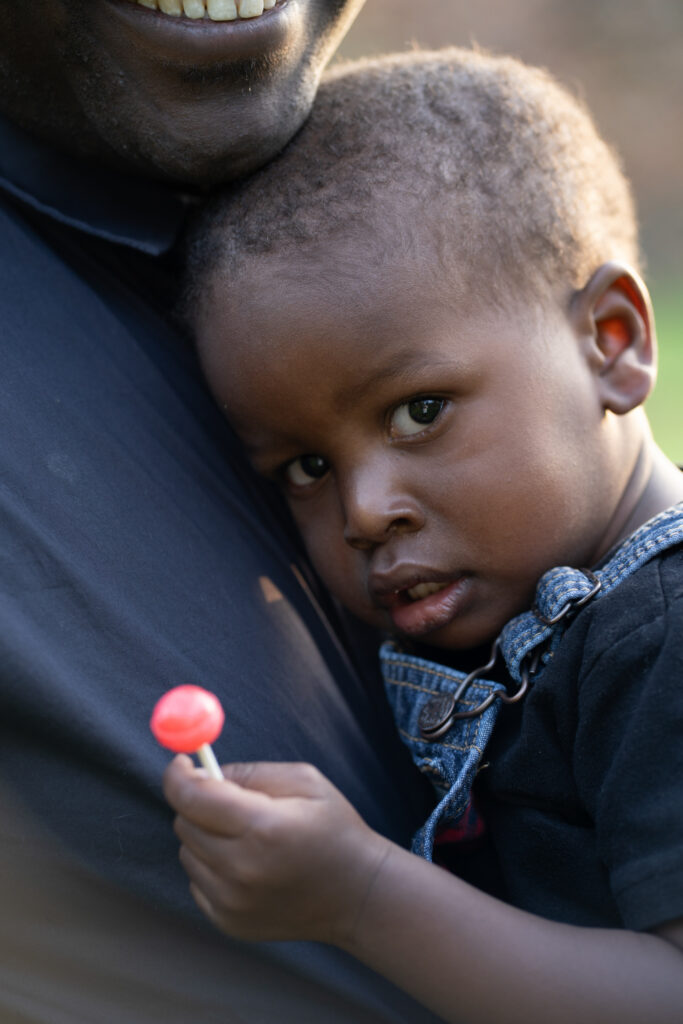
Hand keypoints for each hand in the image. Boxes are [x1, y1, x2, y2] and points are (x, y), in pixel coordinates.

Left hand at [163, 755, 391, 945]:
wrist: (358, 894)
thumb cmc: (335, 828)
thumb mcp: (305, 781)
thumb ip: (251, 772)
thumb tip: (206, 773)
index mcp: (262, 827)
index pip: (192, 797)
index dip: (178, 775)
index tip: (181, 763)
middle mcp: (242, 868)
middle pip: (185, 824)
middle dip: (197, 803)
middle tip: (224, 798)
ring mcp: (233, 901)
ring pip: (187, 853)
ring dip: (205, 836)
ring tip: (244, 836)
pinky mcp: (229, 922)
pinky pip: (197, 882)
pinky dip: (211, 867)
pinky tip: (246, 864)